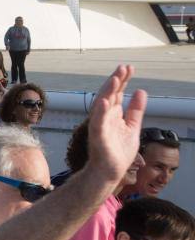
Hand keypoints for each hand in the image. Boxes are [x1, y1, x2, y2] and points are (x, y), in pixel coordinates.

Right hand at [86, 65, 145, 181]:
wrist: (110, 171)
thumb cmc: (118, 151)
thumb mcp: (132, 127)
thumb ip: (135, 110)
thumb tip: (141, 91)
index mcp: (113, 114)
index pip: (117, 93)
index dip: (123, 80)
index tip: (129, 68)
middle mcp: (104, 117)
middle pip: (109, 95)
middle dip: (116, 81)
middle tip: (123, 68)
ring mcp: (100, 125)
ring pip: (102, 105)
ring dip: (107, 92)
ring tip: (115, 79)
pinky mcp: (98, 137)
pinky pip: (98, 123)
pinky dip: (100, 112)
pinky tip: (105, 102)